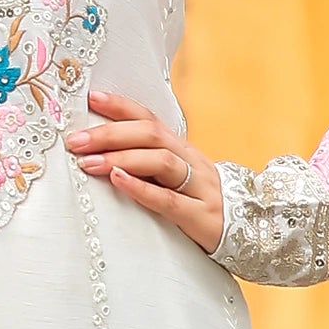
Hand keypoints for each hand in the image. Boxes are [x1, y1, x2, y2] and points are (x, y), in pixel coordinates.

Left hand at [64, 88, 224, 252]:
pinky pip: (168, 201)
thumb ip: (148, 164)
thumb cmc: (199, 204)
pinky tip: (118, 180)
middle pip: (151, 135)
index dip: (121, 106)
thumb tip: (100, 151)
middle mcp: (192, 161)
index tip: (90, 98)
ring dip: (121, 158)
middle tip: (76, 141)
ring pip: (161, 162)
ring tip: (89, 162)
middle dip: (110, 134)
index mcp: (183, 149)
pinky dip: (140, 188)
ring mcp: (200, 187)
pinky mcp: (201, 217)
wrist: (252, 230)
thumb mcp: (176, 179)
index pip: (150, 118)